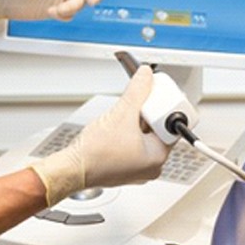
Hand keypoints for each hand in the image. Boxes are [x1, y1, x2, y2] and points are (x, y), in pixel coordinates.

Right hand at [30, 66, 170, 205]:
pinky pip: (135, 142)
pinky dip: (129, 129)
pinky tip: (119, 123)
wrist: (72, 169)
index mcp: (158, 157)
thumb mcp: (121, 113)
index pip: (172, 125)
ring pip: (145, 134)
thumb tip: (146, 76)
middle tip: (139, 101)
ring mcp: (138, 167)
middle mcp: (151, 165)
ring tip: (125, 112)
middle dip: (148, 111)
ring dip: (137, 119)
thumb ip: (137, 91)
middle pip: (158, 128)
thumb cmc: (95, 153)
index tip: (155, 94)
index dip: (163, 106)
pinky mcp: (125, 165)